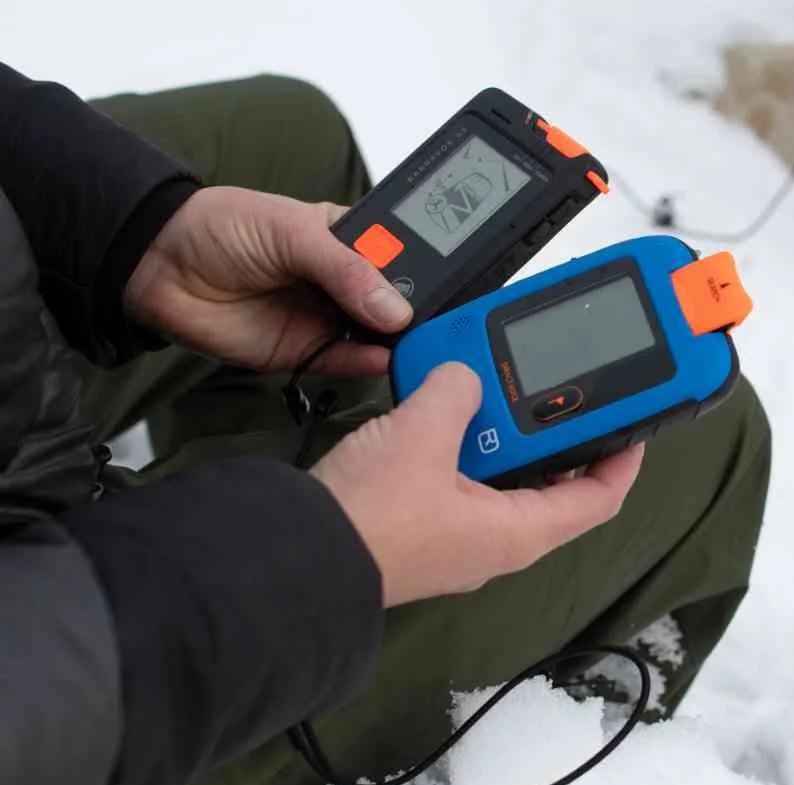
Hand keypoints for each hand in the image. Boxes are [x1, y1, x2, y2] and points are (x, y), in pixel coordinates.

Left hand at [124, 186, 411, 374]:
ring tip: (419, 344)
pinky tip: (384, 358)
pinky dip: (365, 364)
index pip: (403, 256)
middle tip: (438, 321)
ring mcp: (326, 318)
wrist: (157, 265)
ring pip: (375, 335)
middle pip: (396, 302)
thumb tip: (394, 307)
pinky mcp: (305, 352)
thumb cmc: (221, 227)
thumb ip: (346, 269)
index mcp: (351, 239)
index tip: (450, 284)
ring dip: (396, 341)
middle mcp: (345, 281)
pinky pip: (344, 363)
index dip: (427, 269)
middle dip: (416, 311)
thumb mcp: (293, 231)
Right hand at [311, 363, 644, 606]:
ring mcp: (456, 536)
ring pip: (498, 476)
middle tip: (552, 385)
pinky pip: (457, 479)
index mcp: (519, 532)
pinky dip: (459, 443)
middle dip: (552, 431)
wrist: (295, 559)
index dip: (623, 458)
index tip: (633, 421)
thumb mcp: (424, 434)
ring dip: (498, 432)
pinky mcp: (419, 527)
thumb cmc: (372, 514)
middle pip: (549, 481)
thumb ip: (457, 391)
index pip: (598, 498)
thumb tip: (462, 376)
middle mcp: (495, 540)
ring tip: (491, 384)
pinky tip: (441, 408)